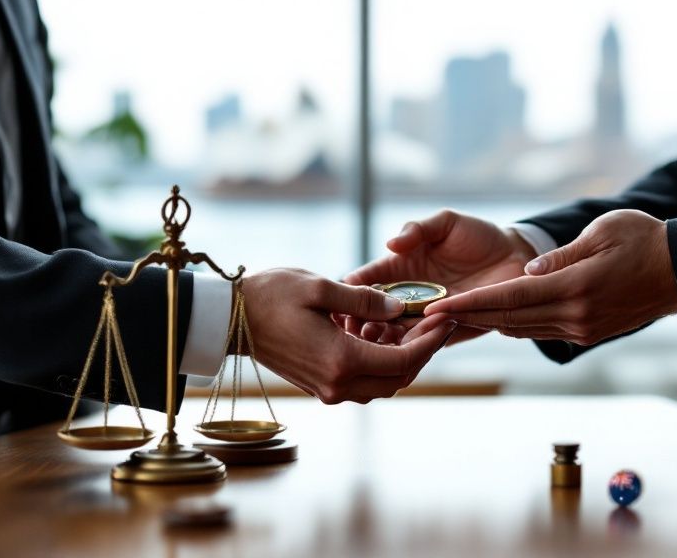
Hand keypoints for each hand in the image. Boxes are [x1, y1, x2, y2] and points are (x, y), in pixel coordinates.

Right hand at [240, 268, 456, 403]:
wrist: (229, 319)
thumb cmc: (270, 296)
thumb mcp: (321, 287)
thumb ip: (365, 300)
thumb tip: (399, 308)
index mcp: (341, 360)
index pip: (404, 361)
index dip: (431, 342)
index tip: (446, 319)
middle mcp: (337, 384)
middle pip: (398, 378)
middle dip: (422, 351)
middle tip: (434, 321)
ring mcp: (327, 389)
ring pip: (382, 383)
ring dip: (399, 358)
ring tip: (406, 323)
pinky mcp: (320, 385)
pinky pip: (362, 381)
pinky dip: (378, 361)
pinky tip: (377, 330)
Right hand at [343, 209, 536, 344]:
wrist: (518, 257)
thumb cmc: (479, 236)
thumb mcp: (446, 223)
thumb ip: (418, 229)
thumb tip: (391, 244)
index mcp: (402, 267)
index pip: (369, 281)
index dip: (353, 288)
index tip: (343, 295)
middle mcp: (410, 295)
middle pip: (376, 312)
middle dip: (363, 319)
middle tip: (353, 325)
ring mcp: (428, 315)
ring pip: (397, 332)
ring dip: (385, 336)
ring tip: (375, 338)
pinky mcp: (449, 329)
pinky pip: (427, 341)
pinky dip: (416, 343)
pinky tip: (408, 342)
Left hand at [424, 210, 676, 344]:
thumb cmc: (645, 240)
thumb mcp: (602, 232)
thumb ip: (561, 255)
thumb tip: (527, 272)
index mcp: (576, 287)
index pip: (511, 298)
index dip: (471, 304)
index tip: (439, 308)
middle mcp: (576, 315)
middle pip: (509, 320)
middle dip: (468, 317)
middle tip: (429, 316)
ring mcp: (582, 328)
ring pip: (523, 329)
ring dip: (487, 324)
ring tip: (452, 317)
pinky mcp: (588, 333)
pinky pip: (541, 330)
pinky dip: (514, 325)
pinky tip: (493, 318)